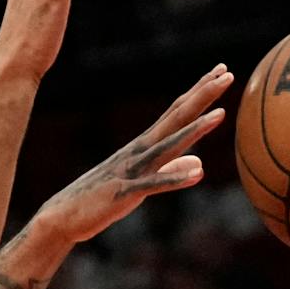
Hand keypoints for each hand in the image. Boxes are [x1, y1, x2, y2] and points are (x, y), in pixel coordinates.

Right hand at [29, 65, 231, 244]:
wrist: (63, 216)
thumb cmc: (102, 199)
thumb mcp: (144, 183)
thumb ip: (172, 171)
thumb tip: (200, 165)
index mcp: (145, 147)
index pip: (178, 113)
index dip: (200, 92)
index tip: (221, 72)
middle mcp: (140, 151)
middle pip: (177, 118)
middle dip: (202, 96)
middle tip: (226, 73)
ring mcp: (133, 169)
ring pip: (168, 145)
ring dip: (195, 130)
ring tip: (221, 114)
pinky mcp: (126, 192)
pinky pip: (154, 184)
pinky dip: (175, 178)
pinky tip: (199, 173)